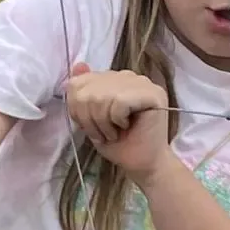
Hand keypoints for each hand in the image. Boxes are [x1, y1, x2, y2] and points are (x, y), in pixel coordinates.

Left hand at [65, 62, 171, 180]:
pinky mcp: (153, 94)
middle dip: (88, 118)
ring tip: (112, 133)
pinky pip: (118, 101)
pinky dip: (115, 120)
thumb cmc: (118, 144)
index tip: (87, 126)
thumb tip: (77, 65)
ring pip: (101, 96)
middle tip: (101, 133)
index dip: (76, 108)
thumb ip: (84, 93)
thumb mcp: (91, 119)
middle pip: (87, 90)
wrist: (143, 164)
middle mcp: (129, 77)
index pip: (78, 82)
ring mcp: (143, 83)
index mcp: (113, 80)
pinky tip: (125, 128)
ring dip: (102, 122)